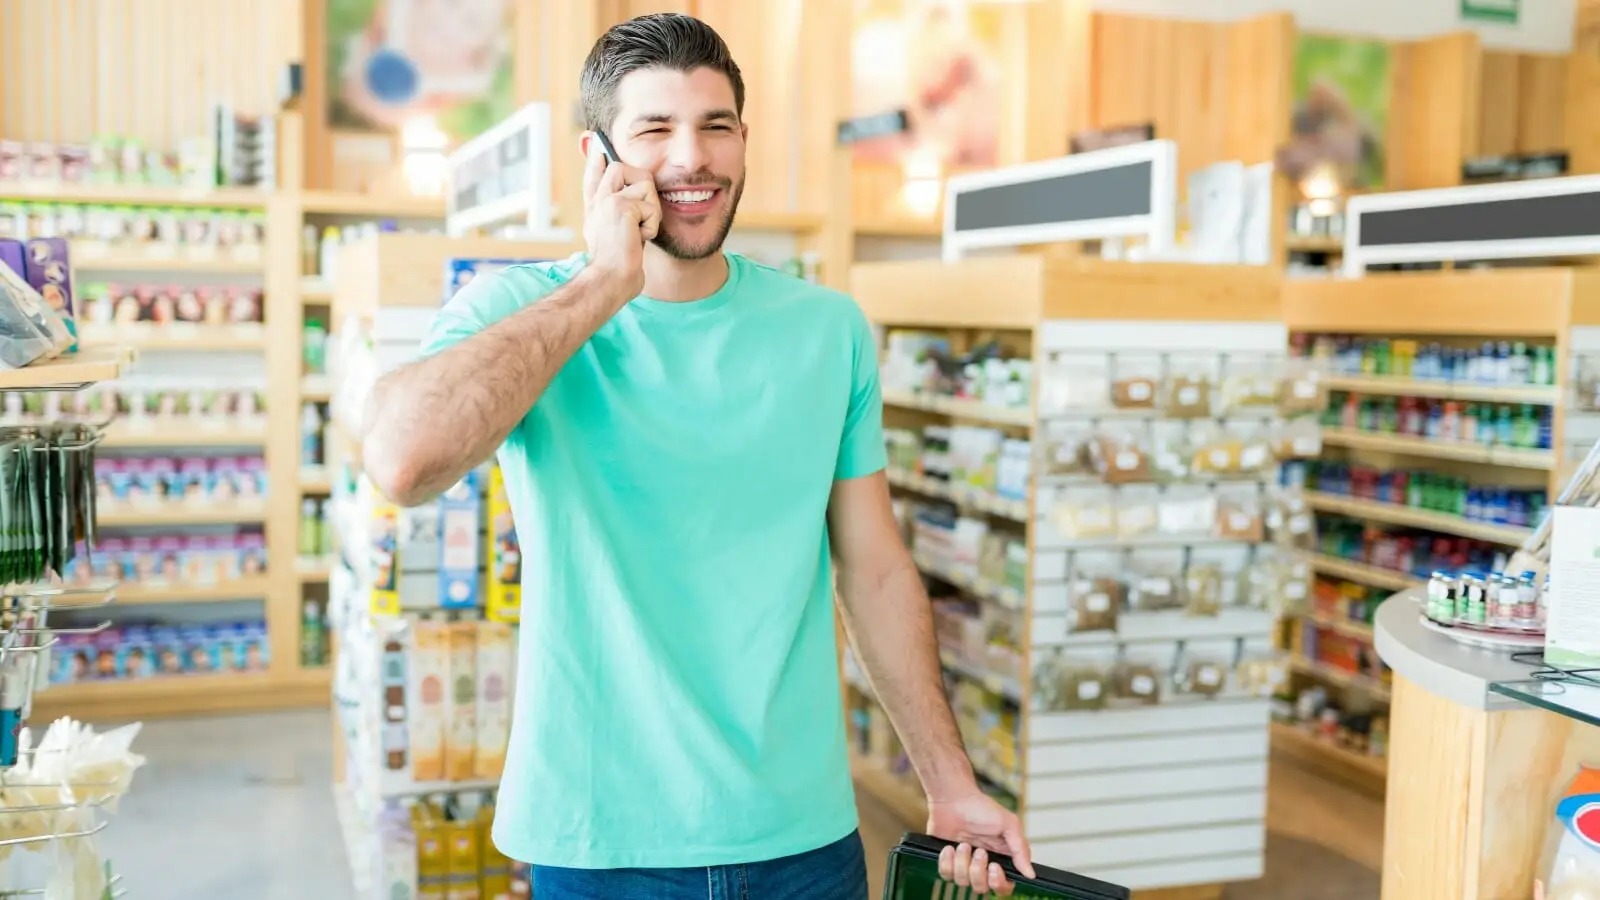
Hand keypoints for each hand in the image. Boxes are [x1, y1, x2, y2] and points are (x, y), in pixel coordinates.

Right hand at [581, 141, 660, 300]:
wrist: (609, 280)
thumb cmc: (617, 266)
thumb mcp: (616, 235)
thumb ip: (619, 215)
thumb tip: (630, 201)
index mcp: (594, 208)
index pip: (594, 175)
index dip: (595, 160)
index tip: (596, 146)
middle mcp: (597, 201)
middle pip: (620, 167)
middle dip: (642, 188)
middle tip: (641, 215)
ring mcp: (606, 201)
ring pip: (644, 183)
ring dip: (650, 210)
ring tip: (639, 231)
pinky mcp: (620, 207)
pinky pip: (651, 206)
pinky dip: (651, 225)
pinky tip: (638, 239)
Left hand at [929, 789, 1033, 895]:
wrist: (952, 799)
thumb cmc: (980, 807)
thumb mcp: (1009, 824)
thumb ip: (1021, 850)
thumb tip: (1030, 873)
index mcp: (1001, 858)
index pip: (1004, 886)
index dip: (999, 883)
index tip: (994, 867)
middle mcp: (983, 865)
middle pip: (982, 888)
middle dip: (978, 871)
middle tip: (979, 851)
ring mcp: (965, 865)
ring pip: (963, 882)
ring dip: (962, 862)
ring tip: (963, 844)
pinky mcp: (948, 862)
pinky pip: (946, 875)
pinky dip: (947, 861)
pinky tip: (950, 847)